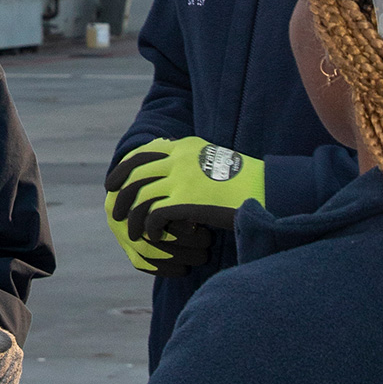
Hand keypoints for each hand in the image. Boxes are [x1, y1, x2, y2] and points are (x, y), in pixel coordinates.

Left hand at [105, 138, 264, 269]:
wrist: (269, 191)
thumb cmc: (245, 182)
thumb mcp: (214, 162)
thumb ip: (190, 163)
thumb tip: (168, 170)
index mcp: (184, 146)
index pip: (143, 153)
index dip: (123, 169)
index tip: (113, 184)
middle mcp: (180, 158)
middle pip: (135, 172)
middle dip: (120, 193)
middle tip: (114, 211)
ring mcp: (182, 178)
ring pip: (141, 196)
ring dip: (134, 217)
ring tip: (133, 232)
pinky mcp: (188, 201)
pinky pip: (155, 214)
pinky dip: (151, 227)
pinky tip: (155, 237)